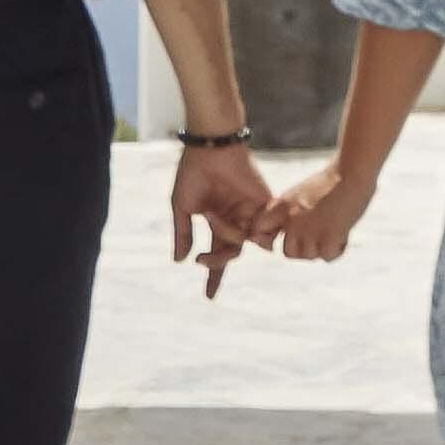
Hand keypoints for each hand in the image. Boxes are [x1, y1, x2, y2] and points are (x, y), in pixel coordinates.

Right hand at [169, 139, 272, 294]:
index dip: (213, 276)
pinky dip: (255, 232)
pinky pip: (264, 229)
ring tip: (215, 216)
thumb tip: (180, 261)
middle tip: (203, 257)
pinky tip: (246, 223)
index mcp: (217, 221)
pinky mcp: (265, 204)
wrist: (211, 146)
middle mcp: (236, 220)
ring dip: (230, 237)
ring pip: (245, 242)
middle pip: (231, 253)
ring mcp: (250, 213)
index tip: (209, 297)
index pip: (217, 254)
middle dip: (217, 259)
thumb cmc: (193, 172)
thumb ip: (184, 233)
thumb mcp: (182, 206)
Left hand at [262, 168, 361, 263]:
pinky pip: (328, 257)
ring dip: (323, 248)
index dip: (267, 238)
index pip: (258, 229)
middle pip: (288, 252)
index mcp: (281, 206)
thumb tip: (285, 237)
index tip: (284, 237)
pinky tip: (343, 233)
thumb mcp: (298, 194)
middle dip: (304, 249)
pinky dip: (338, 249)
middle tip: (320, 236)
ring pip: (310, 256)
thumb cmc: (329, 183)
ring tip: (334, 229)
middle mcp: (291, 220)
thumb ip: (286, 214)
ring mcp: (309, 230)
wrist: (351, 174)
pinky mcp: (328, 237)